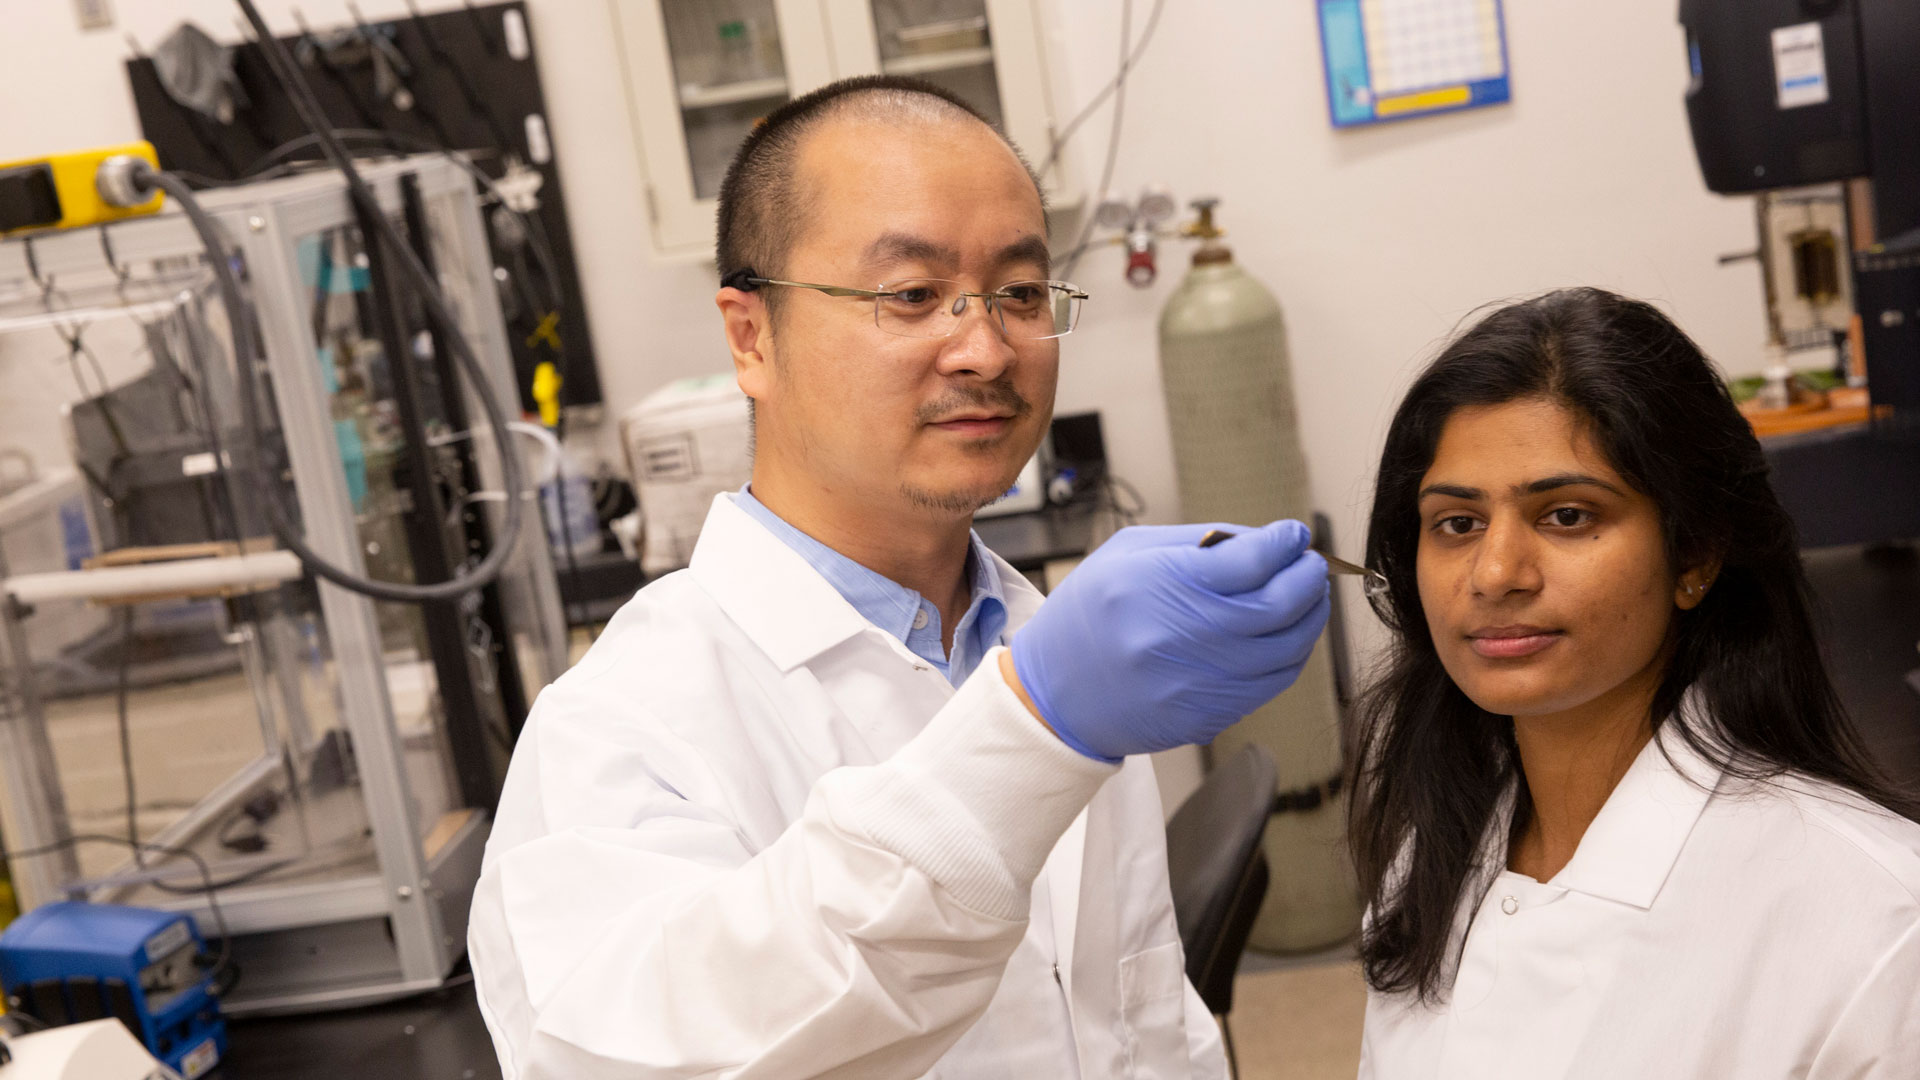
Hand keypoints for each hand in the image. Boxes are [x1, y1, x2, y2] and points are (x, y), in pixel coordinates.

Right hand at [1008, 520, 1329, 761]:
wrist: (1056, 693)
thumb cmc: (1089, 615)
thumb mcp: (1127, 555)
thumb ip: (1197, 542)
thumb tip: (1263, 543)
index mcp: (1160, 586)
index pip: (1251, 560)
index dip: (1285, 543)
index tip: (1295, 535)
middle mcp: (1183, 635)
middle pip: (1279, 605)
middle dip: (1307, 578)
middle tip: (1311, 564)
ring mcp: (1200, 681)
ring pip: (1287, 648)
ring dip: (1310, 617)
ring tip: (1309, 596)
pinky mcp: (1210, 714)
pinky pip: (1272, 682)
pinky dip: (1292, 654)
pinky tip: (1288, 635)